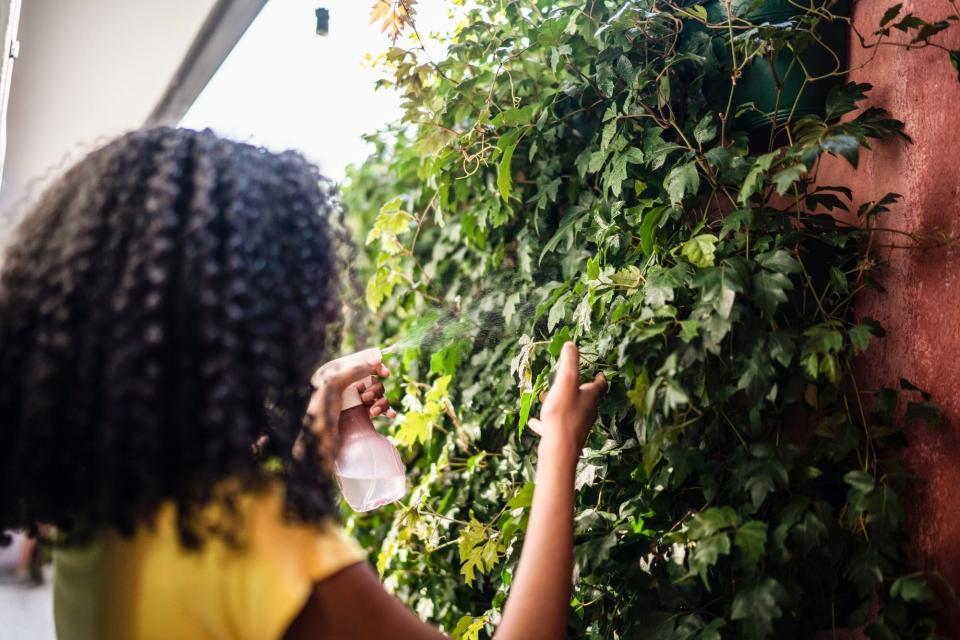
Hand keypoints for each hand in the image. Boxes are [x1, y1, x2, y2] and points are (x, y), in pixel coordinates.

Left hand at [307, 348, 393, 422]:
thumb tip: (376, 360)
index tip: (384, 372)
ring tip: (373, 413)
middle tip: (366, 398)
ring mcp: (353, 402)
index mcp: (333, 376)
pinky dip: (387, 410)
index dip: (373, 365)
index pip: (358, 363)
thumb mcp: (333, 385)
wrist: (318, 447)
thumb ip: (354, 370)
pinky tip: (391, 415)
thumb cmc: (321, 415)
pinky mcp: (360, 416)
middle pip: (371, 379)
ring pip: (377, 394)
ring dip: (381, 401)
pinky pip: (379, 408)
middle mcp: (344, 387)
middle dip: (375, 388)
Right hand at [527, 342, 605, 460]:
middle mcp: (587, 412)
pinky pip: (556, 426)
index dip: (600, 377)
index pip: (600, 384)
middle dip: (581, 388)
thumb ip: (569, 362)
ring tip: (551, 398)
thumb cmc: (564, 414)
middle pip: (588, 398)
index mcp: (591, 397)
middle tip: (573, 381)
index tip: (599, 372)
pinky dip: (547, 421)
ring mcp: (577, 425)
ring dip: (563, 403)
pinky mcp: (565, 437)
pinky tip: (534, 422)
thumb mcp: (566, 382)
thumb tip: (571, 344)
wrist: (559, 449)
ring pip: (572, 411)